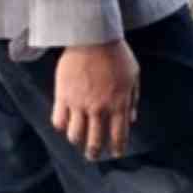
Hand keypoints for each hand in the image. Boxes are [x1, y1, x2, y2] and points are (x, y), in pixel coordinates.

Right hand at [53, 40, 139, 159]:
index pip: (118, 136)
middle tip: (93, 155)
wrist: (92, 37)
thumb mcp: (133, 75)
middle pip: (94, 141)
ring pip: (75, 136)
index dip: (117, 148)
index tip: (115, 154)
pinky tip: (65, 125)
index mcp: (119, 104)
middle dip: (94, 152)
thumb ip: (133, 99)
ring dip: (77, 141)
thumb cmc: (116, 54)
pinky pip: (58, 121)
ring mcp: (79, 104)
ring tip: (78, 141)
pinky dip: (62, 127)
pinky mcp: (63, 97)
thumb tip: (132, 119)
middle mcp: (99, 109)